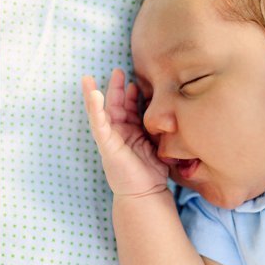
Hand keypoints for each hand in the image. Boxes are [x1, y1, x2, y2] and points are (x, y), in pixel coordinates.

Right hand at [81, 69, 169, 198]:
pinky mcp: (106, 145)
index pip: (129, 108)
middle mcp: (119, 134)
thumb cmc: (152, 172)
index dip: (131, 94)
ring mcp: (110, 138)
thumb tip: (172, 113)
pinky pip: (99, 124)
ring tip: (91, 78)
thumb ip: (159, 129)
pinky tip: (93, 94)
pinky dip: (95, 108)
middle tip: (119, 70)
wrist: (146, 193)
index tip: (136, 80)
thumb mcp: (158, 144)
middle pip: (115, 105)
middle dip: (116, 88)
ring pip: (101, 111)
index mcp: (132, 132)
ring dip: (97, 94)